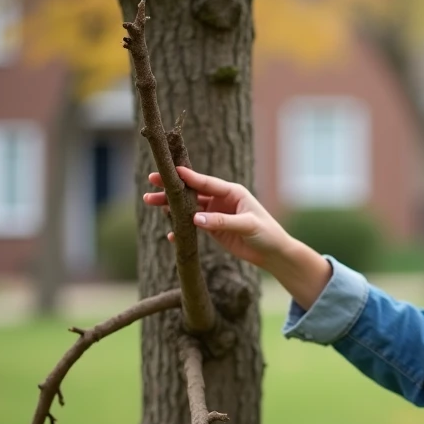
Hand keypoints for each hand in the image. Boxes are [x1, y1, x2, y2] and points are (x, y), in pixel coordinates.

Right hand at [143, 166, 287, 267]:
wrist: (273, 253)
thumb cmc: (266, 233)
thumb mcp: (247, 225)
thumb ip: (222, 222)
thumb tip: (195, 219)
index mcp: (232, 192)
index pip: (207, 182)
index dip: (189, 177)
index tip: (172, 171)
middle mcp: (221, 200)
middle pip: (193, 191)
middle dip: (172, 187)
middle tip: (152, 181)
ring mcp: (215, 214)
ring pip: (188, 207)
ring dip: (170, 206)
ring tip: (150, 201)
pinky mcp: (213, 229)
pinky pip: (192, 226)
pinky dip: (181, 228)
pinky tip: (170, 234)